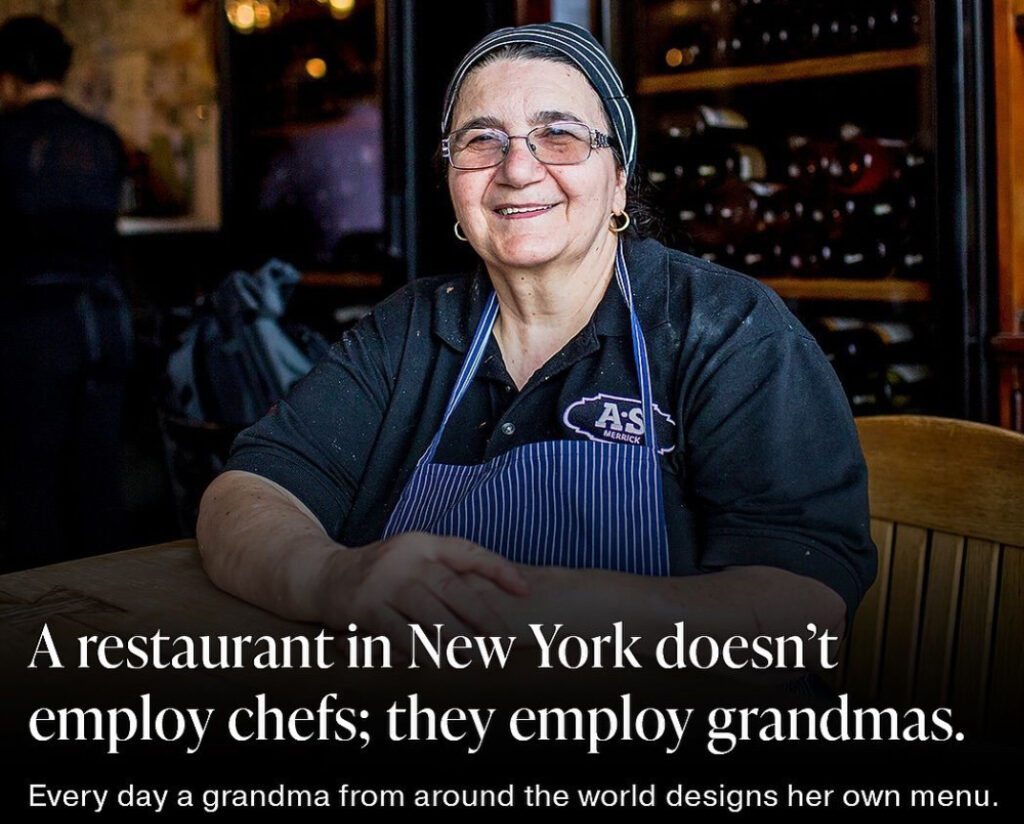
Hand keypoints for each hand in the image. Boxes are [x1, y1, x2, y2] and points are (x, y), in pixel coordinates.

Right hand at [316, 531, 529, 656]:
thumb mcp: (416, 555)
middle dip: (481, 618)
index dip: (498, 569)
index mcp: (423, 544)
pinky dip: (419, 651)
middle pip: (451, 591)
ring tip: (478, 658)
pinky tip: (436, 663)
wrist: (325, 576)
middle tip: (505, 643)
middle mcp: (405, 560)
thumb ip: (451, 565)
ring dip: (454, 641)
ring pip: (427, 616)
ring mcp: (384, 584)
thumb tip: (504, 584)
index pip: (468, 552)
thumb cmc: (385, 570)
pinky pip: (398, 634)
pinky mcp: (365, 609)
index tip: (526, 591)